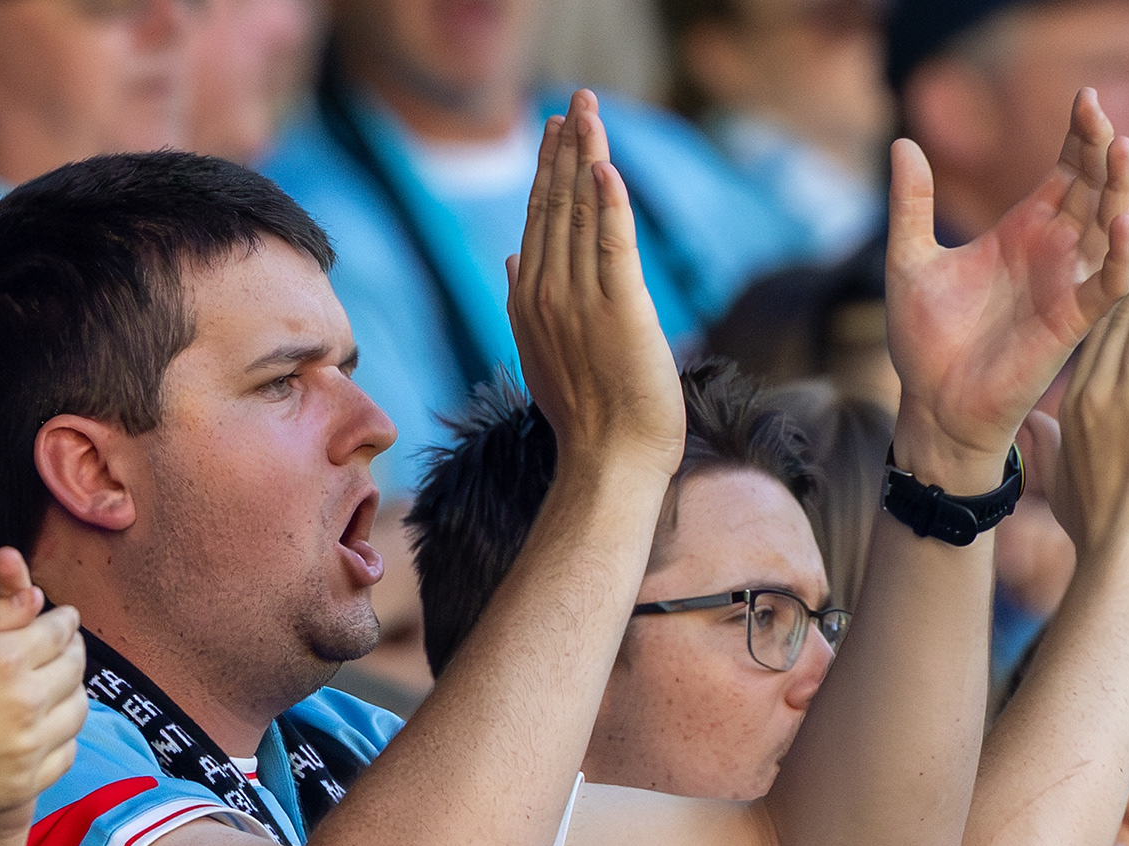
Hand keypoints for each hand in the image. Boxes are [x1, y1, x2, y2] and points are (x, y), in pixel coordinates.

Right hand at [0, 601, 86, 831]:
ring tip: (61, 684)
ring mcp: (28, 746)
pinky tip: (49, 726)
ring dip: (73, 691)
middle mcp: (24, 701)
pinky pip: (66, 750)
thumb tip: (35, 595)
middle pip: (74, 667)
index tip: (64, 618)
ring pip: (77, 709)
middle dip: (72, 651)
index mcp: (2, 659)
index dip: (63, 621)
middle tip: (68, 647)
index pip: (57, 630)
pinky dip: (62, 734)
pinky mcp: (26, 782)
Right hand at [506, 89, 684, 484]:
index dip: (548, 170)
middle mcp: (547, 294)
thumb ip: (524, 301)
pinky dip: (611, 202)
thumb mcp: (541, 354)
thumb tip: (507, 259)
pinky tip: (608, 165)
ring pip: (582, 214)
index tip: (557, 130)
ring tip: (591, 113)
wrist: (608, 462)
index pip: (537, 221)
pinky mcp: (621, 310)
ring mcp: (581, 301)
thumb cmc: (585, 418)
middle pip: (555, 205)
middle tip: (577, 101)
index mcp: (527, 302)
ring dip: (587, 156)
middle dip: (566, 148)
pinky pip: (614, 244)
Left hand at [887, 89, 1128, 489]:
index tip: (1083, 96)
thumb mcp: (910, 260)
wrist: (932, 403)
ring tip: (1118, 148)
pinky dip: (1121, 255)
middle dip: (1102, 148)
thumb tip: (904, 142)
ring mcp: (1068, 284)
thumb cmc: (925, 339)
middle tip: (1099, 111)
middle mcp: (1054, 251)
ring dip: (1119, 189)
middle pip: (1095, 187)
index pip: (1066, 169)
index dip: (1079, 134)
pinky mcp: (1072, 322)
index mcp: (1023, 230)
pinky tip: (1120, 224)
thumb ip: (912, 204)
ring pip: (1111, 226)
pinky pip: (1109, 284)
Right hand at [1035, 237, 1128, 560]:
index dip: (1110, 310)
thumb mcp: (1061, 482)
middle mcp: (1092, 392)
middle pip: (1115, 323)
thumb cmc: (1096, 527)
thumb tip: (1028, 426)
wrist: (1122, 549)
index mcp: (1071, 409)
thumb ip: (1046, 448)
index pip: (1093, 346)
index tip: (1124, 281)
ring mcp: (1124, 393)